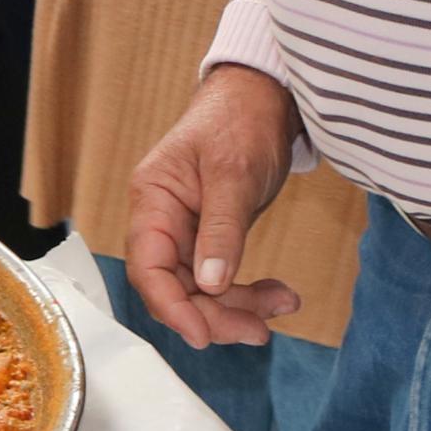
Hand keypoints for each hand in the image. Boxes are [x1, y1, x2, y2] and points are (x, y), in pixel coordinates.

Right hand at [125, 63, 304, 348]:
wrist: (263, 96)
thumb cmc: (240, 119)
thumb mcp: (234, 173)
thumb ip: (221, 230)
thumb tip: (210, 284)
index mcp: (153, 200)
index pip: (149, 268)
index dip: (172, 307)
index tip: (203, 334)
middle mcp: (162, 219)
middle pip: (175, 287)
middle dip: (216, 313)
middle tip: (258, 330)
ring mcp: (185, 229)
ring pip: (200, 289)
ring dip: (238, 306)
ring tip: (282, 306)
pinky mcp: (209, 235)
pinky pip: (219, 277)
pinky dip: (247, 291)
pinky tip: (277, 295)